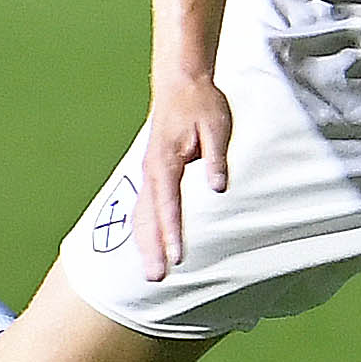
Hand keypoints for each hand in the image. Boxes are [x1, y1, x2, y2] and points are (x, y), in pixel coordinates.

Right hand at [137, 70, 234, 280]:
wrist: (180, 82)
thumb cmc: (201, 103)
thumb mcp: (217, 126)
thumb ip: (215, 158)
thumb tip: (218, 188)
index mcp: (166, 160)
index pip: (168, 203)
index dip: (172, 232)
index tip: (177, 257)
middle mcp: (151, 170)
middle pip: (148, 217)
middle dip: (151, 249)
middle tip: (155, 279)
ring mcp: (148, 173)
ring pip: (142, 215)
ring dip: (145, 245)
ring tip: (152, 274)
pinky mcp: (152, 174)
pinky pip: (144, 208)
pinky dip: (145, 231)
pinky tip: (148, 249)